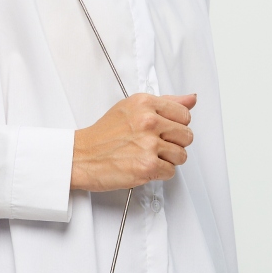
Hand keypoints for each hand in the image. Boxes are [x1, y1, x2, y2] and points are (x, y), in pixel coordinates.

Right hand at [70, 93, 195, 191]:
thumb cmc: (103, 135)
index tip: (164, 130)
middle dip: (174, 144)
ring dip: (167, 160)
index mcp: (145, 103)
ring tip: (148, 156)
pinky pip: (170, 172)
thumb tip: (191, 99)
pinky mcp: (147, 166)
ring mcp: (148, 144)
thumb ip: (165, 103)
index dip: (176, 125)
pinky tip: (143, 166)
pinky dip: (158, 173)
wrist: (80, 156)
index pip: (184, 114)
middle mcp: (148, 121)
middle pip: (187, 136)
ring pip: (181, 155)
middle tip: (155, 145)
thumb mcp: (131, 107)